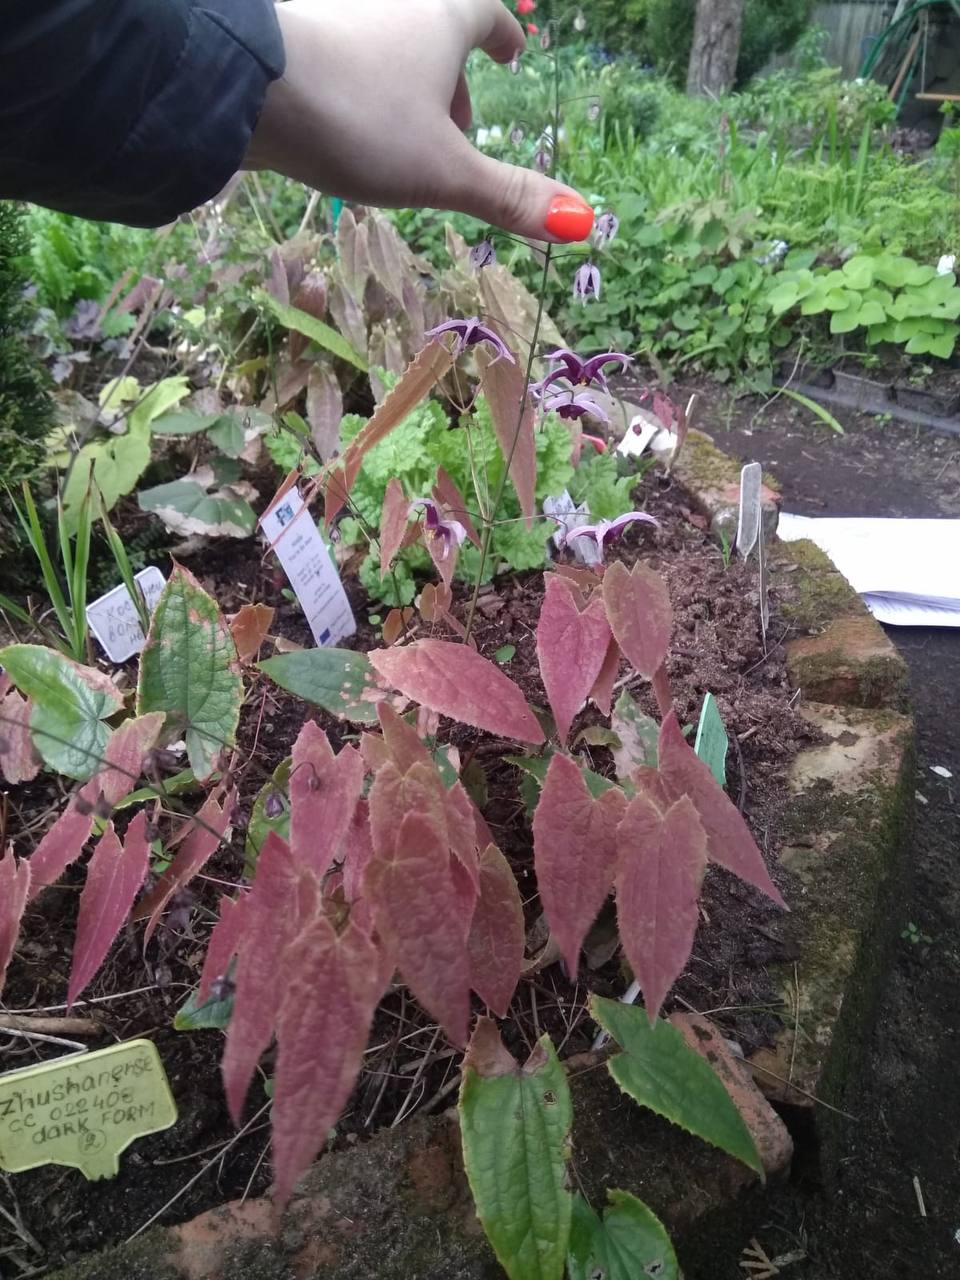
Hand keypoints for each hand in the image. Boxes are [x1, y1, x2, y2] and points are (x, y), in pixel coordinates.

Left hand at [245, 0, 593, 241]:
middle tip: (459, 129)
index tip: (510, 50)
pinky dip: (360, 91)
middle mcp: (392, 3)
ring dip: (404, 89)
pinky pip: (344, 61)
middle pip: (435, 30)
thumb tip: (581, 221)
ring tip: (403, 142)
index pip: (485, 12)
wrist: (245, 87)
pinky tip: (347, 129)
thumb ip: (506, 195)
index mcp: (440, 15)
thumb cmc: (362, 120)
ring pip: (386, 47)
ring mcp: (340, 17)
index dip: (502, 34)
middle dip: (452, 77)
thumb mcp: (443, 170)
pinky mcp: (297, 41)